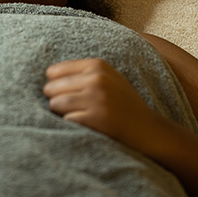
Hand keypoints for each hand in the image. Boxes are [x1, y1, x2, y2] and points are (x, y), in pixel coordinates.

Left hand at [43, 58, 158, 152]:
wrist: (149, 131)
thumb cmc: (124, 104)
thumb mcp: (109, 78)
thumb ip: (83, 73)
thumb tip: (47, 75)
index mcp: (97, 65)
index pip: (54, 71)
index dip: (54, 85)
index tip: (62, 94)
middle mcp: (96, 79)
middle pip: (51, 87)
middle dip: (54, 99)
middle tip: (68, 109)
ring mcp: (96, 99)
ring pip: (55, 104)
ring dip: (60, 114)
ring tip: (75, 117)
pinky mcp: (96, 119)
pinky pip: (66, 120)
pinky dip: (70, 125)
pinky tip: (82, 126)